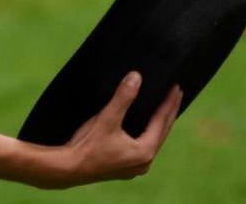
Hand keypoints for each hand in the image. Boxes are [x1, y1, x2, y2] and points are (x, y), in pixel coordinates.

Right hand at [48, 72, 182, 187]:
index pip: (162, 122)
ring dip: (158, 124)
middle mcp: (144, 162)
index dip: (169, 103)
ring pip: (152, 141)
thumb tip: (136, 77)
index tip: (176, 87)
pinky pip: (142, 147)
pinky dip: (147, 134)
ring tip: (163, 109)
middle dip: (168, 112)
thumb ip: (123, 98)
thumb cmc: (88, 145)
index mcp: (144, 151)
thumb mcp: (107, 119)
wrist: (68, 168)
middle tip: (176, 93)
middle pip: (162, 132)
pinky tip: (143, 129)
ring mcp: (134, 167)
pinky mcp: (124, 168)